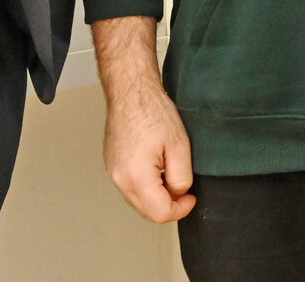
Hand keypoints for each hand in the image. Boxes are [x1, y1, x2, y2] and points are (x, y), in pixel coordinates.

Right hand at [92, 16, 194, 222]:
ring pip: (138, 201)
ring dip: (157, 197)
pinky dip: (146, 187)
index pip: (159, 213)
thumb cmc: (153, 111)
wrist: (131, 90)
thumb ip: (182, 177)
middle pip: (147, 211)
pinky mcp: (112, 165)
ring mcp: (113, 173)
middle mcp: (120, 179)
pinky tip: (157, 171)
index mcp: (136, 177)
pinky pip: (130, 187)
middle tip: (185, 191)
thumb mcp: (179, 146)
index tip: (192, 198)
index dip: (180, 209)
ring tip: (171, 177)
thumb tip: (179, 194)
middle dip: (169, 205)